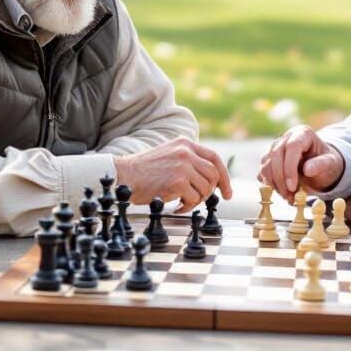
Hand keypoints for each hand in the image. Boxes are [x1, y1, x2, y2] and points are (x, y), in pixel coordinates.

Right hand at [114, 138, 231, 213]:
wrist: (123, 176)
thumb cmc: (144, 171)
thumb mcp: (169, 155)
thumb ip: (188, 161)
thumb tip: (210, 180)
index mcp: (185, 143)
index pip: (215, 158)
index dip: (224, 176)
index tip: (227, 192)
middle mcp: (186, 152)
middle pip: (214, 174)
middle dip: (212, 191)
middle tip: (200, 200)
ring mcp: (183, 166)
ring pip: (205, 188)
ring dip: (196, 200)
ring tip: (182, 202)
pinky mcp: (177, 181)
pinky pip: (194, 199)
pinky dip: (187, 207)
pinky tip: (175, 207)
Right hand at [258, 125, 344, 201]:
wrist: (321, 167)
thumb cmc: (327, 163)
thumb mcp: (330, 163)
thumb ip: (321, 164)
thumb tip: (307, 170)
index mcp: (302, 133)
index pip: (292, 147)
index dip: (290, 167)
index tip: (293, 187)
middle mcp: (286, 138)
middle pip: (275, 155)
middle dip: (280, 179)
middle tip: (290, 197)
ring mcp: (275, 148)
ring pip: (266, 165)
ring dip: (275, 185)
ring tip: (289, 197)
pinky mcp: (269, 159)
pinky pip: (263, 172)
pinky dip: (270, 185)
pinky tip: (283, 193)